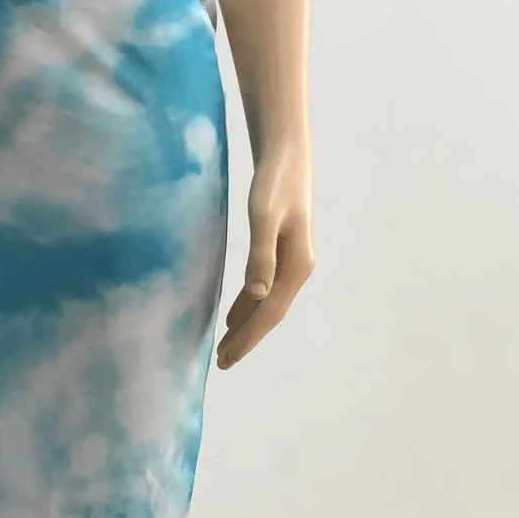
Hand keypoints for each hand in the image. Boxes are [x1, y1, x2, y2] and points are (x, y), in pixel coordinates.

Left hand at [215, 140, 312, 370]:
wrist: (286, 154)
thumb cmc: (273, 182)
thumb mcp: (264, 217)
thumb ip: (260, 254)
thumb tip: (256, 294)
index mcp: (296, 266)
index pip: (268, 313)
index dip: (248, 338)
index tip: (226, 359)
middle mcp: (297, 268)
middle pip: (269, 314)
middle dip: (246, 339)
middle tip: (221, 363)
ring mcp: (291, 260)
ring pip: (266, 303)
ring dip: (247, 326)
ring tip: (225, 347)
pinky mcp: (281, 250)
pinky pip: (264, 288)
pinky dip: (248, 305)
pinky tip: (234, 314)